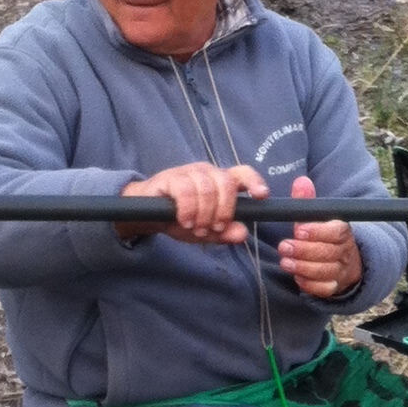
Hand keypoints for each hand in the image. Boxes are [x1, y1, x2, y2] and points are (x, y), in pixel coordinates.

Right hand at [117, 161, 266, 245]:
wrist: (145, 216)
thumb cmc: (179, 220)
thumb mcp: (205, 231)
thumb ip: (224, 233)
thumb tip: (243, 233)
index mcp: (220, 182)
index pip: (243, 174)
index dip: (254, 182)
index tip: (261, 196)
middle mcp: (207, 173)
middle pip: (227, 183)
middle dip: (225, 210)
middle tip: (215, 228)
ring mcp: (189, 172)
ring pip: (207, 188)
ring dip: (204, 214)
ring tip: (196, 229)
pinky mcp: (170, 177)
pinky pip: (186, 190)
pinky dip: (188, 209)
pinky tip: (184, 221)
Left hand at [275, 174, 362, 299]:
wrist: (344, 261)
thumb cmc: (324, 236)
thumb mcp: (317, 217)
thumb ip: (307, 201)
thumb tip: (301, 181)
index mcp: (342, 231)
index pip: (336, 231)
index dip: (318, 231)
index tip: (298, 230)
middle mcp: (344, 251)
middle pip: (328, 253)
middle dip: (304, 250)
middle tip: (284, 247)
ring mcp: (340, 270)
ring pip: (326, 271)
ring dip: (304, 267)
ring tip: (285, 262)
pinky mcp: (334, 286)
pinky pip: (325, 289)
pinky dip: (310, 284)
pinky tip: (297, 277)